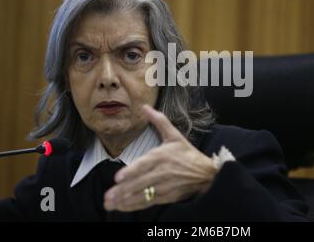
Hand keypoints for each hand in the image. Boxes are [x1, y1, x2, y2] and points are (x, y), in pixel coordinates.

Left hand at [103, 104, 217, 211]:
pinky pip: (148, 202)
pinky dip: (135, 205)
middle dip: (123, 191)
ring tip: (110, 204)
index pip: (145, 165)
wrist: (205, 173)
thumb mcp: (174, 135)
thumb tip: (145, 107)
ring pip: (142, 194)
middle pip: (140, 183)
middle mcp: (162, 172)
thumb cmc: (187, 153)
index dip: (132, 172)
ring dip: (125, 200)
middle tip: (108, 196)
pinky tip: (122, 207)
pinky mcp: (166, 196)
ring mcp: (164, 186)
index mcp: (162, 156)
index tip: (119, 178)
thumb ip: (158, 121)